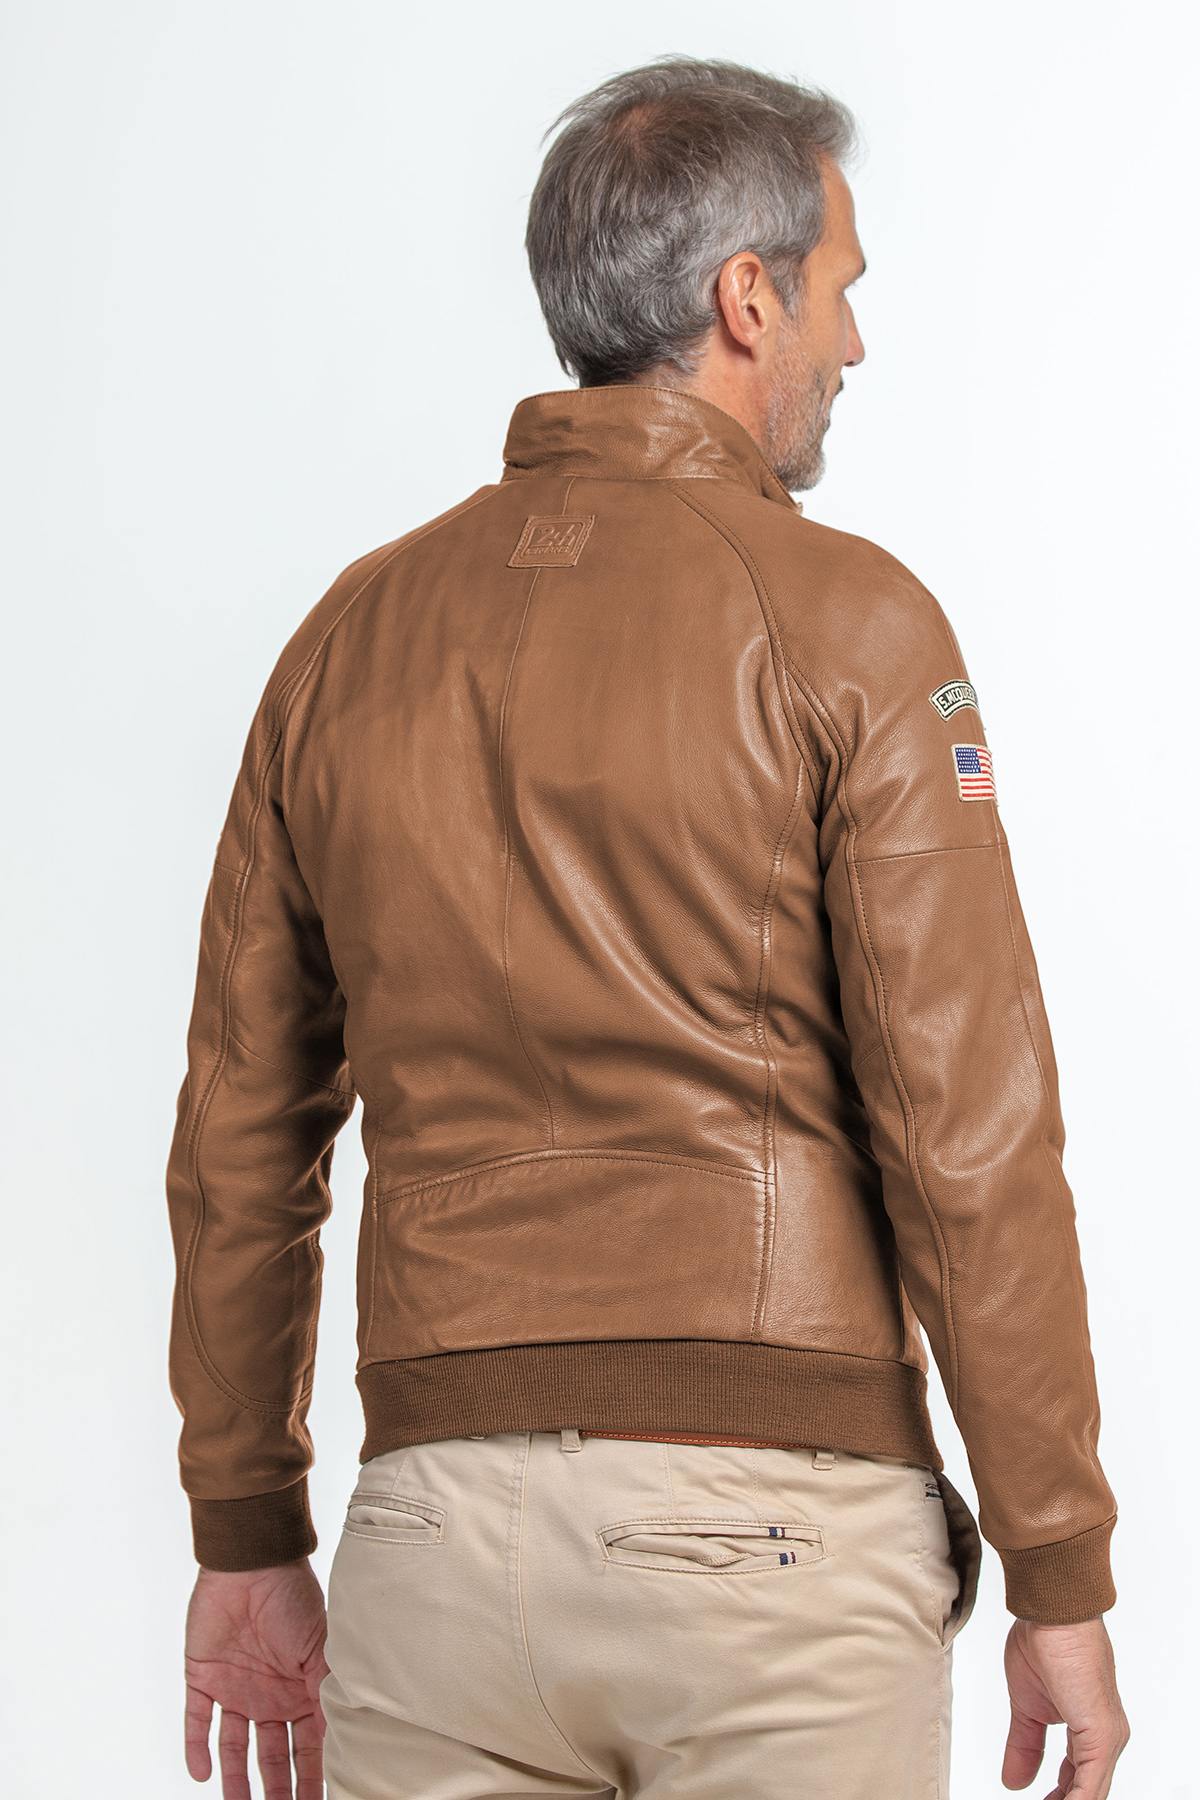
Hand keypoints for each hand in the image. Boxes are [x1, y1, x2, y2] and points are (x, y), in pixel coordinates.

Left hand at [184, 1558, 329, 1798]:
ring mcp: (235, 1688)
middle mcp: (269, 1695)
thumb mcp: (321, 1648)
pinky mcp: (203, 1677)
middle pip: (272, 1755)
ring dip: (234, 1782)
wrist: (251, 1561)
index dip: (312, 1778)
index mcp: (300, 1690)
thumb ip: (326, 1693)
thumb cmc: (293, 1596)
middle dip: (276, 1790)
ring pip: (233, 1748)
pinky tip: (200, 1774)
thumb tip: (339, 1742)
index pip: (307, 1746)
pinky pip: (196, 1721)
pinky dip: (195, 1748)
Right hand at [1002, 1616, 1128, 1797]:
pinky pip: (1090, 1787)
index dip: (1058, 1797)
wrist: (1051, 1612)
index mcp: (1091, 1729)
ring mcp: (1108, 1738)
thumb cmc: (1045, 1642)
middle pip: (1087, 1791)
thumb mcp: (1027, 1706)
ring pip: (1091, 1793)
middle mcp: (1106, 1737)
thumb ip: (1025, 1744)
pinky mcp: (1102, 1736)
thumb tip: (1014, 1781)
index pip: (1079, 1779)